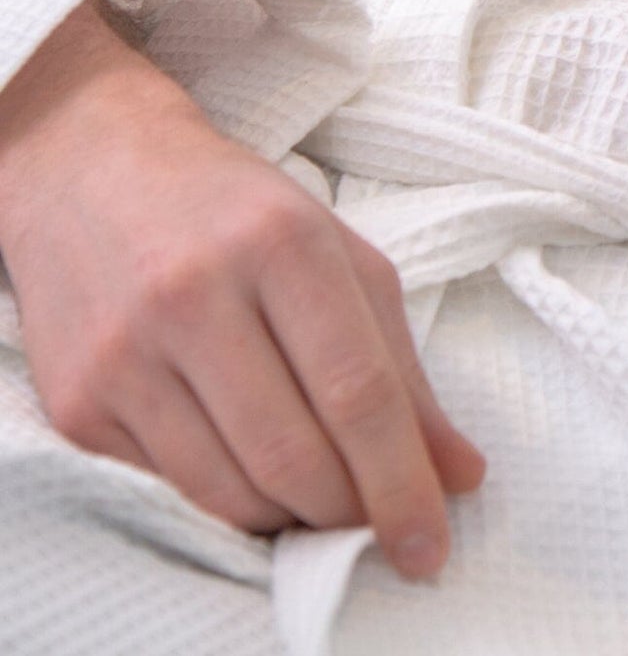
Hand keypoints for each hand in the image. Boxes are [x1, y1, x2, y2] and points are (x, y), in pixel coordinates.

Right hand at [0, 1, 484, 577]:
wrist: (97, 174)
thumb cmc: (243, 216)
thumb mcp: (343, 260)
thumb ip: (404, 369)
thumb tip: (460, 474)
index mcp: (283, 245)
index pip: (356, 390)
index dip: (401, 480)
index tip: (432, 543)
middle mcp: (196, 295)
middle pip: (293, 453)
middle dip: (350, 512)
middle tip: (380, 526)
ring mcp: (126, 352)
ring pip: (229, 490)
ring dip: (291, 518)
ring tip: (322, 499)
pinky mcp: (77, 402)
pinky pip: (170, 489)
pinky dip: (229, 502)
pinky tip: (254, 476)